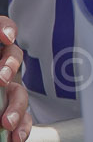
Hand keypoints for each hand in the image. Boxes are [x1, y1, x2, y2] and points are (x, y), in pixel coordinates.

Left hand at [0, 14, 31, 140]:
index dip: (4, 28)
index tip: (6, 38)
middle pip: (13, 56)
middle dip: (10, 66)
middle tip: (1, 79)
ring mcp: (4, 91)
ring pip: (20, 91)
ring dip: (16, 106)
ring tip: (6, 123)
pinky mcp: (9, 112)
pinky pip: (23, 117)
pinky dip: (21, 127)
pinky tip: (14, 137)